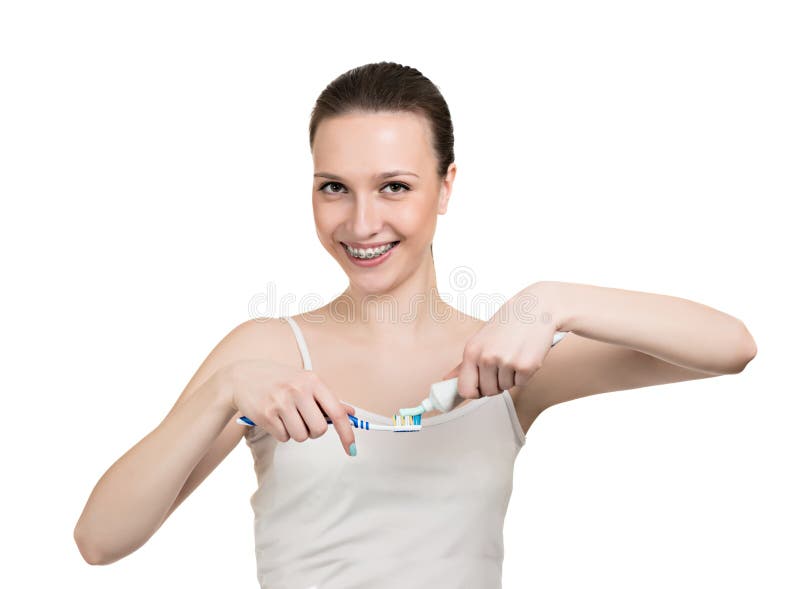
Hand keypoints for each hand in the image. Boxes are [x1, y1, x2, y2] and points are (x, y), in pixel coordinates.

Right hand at [222, 358, 355, 455]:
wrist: (243, 376)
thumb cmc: (279, 380)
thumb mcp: (305, 381)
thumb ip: (327, 398)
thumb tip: (351, 413)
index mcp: (312, 381)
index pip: (336, 412)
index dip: (347, 433)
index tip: (352, 449)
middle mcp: (298, 390)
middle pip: (319, 430)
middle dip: (314, 431)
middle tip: (304, 421)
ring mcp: (280, 402)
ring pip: (302, 436)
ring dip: (297, 433)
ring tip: (288, 417)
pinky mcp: (265, 415)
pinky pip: (284, 438)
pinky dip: (282, 433)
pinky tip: (275, 418)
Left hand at [441, 282, 564, 398]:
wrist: (535, 307)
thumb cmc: (507, 323)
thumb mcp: (481, 339)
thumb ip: (466, 363)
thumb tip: (447, 380)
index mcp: (471, 351)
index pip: (465, 389)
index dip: (474, 392)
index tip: (481, 387)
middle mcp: (487, 357)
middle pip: (488, 391)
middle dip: (496, 383)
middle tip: (503, 363)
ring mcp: (507, 362)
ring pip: (505, 387)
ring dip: (511, 377)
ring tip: (514, 354)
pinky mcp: (526, 366)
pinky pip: (521, 383)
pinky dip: (524, 374)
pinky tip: (525, 355)